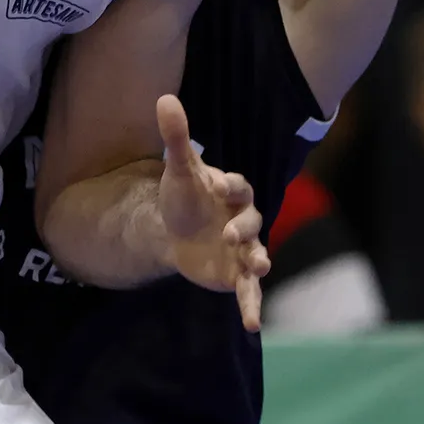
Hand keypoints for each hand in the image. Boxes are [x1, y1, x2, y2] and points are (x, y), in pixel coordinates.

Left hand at [155, 95, 270, 329]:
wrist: (175, 230)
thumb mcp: (178, 169)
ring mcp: (243, 250)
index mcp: (233, 192)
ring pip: (258, 256)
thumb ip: (176, 137)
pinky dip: (251, 306)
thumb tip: (164, 97)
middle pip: (253, 222)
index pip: (238, 187)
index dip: (230, 186)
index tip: (217, 185)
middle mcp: (245, 221)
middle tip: (229, 234)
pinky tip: (251, 326)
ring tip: (259, 268)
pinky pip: (248, 291)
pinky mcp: (236, 275)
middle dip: (244, 228)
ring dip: (259, 262)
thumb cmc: (182, 196)